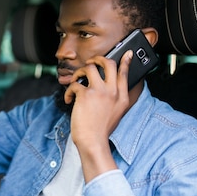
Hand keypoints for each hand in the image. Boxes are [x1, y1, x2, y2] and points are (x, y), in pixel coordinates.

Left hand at [63, 50, 133, 181]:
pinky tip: (69, 99)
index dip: (126, 61)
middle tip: (91, 62)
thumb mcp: (116, 113)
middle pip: (108, 63)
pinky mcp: (85, 95)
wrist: (93, 142)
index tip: (127, 53)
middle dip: (98, 58)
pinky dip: (69, 91)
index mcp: (121, 97)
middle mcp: (113, 92)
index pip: (125, 73)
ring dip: (79, 72)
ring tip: (76, 81)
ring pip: (89, 67)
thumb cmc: (101, 130)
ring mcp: (100, 92)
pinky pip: (75, 83)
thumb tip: (109, 87)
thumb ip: (115, 99)